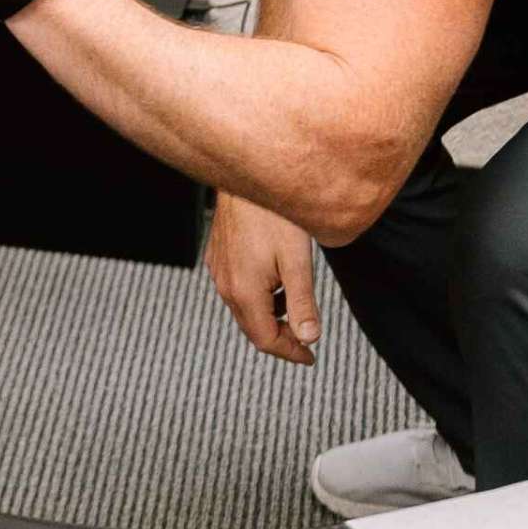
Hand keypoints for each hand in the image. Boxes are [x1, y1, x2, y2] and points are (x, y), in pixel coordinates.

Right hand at [205, 192, 319, 365]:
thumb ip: (302, 303)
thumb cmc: (273, 213)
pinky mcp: (217, 253)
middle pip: (252, 327)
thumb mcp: (297, 261)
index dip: (290, 352)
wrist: (246, 172)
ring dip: (268, 315)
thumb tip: (309, 338)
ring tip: (294, 307)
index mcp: (244, 292)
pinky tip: (274, 280)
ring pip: (243, 307)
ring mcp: (218, 268)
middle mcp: (225, 284)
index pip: (265, 339)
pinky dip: (257, 295)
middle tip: (305, 339)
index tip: (310, 356)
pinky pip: (235, 286)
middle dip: (279, 337)